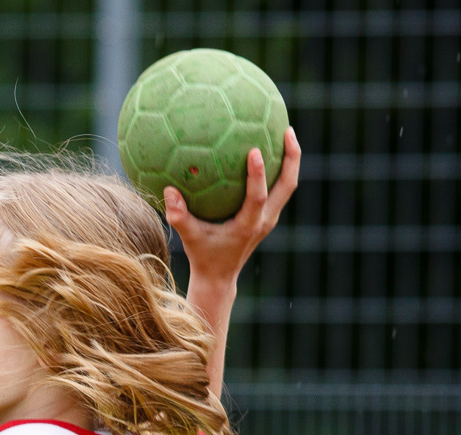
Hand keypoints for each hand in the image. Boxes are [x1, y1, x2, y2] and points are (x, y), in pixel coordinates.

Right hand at [167, 127, 301, 286]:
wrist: (220, 277)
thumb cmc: (203, 256)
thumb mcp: (189, 238)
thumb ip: (179, 216)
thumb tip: (169, 190)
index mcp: (248, 225)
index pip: (258, 196)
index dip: (258, 174)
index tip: (254, 150)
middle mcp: (264, 220)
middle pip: (288, 185)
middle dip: (292, 158)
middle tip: (287, 131)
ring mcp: (269, 218)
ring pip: (288, 185)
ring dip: (291, 160)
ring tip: (286, 133)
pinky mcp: (267, 216)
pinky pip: (278, 188)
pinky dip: (278, 169)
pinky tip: (267, 151)